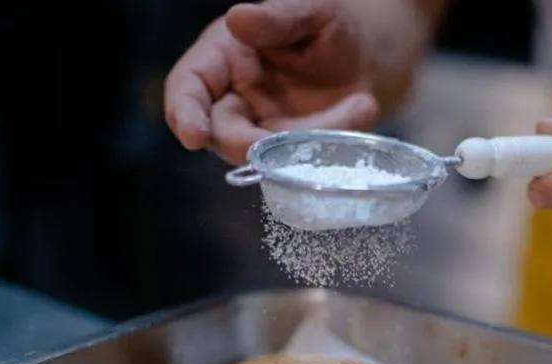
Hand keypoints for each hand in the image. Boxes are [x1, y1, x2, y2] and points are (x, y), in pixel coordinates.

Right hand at [164, 0, 379, 164]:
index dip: (184, 112)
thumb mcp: (313, 11)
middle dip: (261, 141)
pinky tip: (358, 116)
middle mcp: (233, 98)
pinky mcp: (285, 153)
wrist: (367, 61)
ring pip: (266, 154)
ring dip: (312, 138)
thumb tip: (238, 19)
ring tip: (361, 106)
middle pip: (222, 134)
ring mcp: (259, 129)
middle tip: (324, 123)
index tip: (194, 137)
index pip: (188, 86)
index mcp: (224, 56)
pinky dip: (326, 147)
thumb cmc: (332, 28)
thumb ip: (278, 18)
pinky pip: (296, 162)